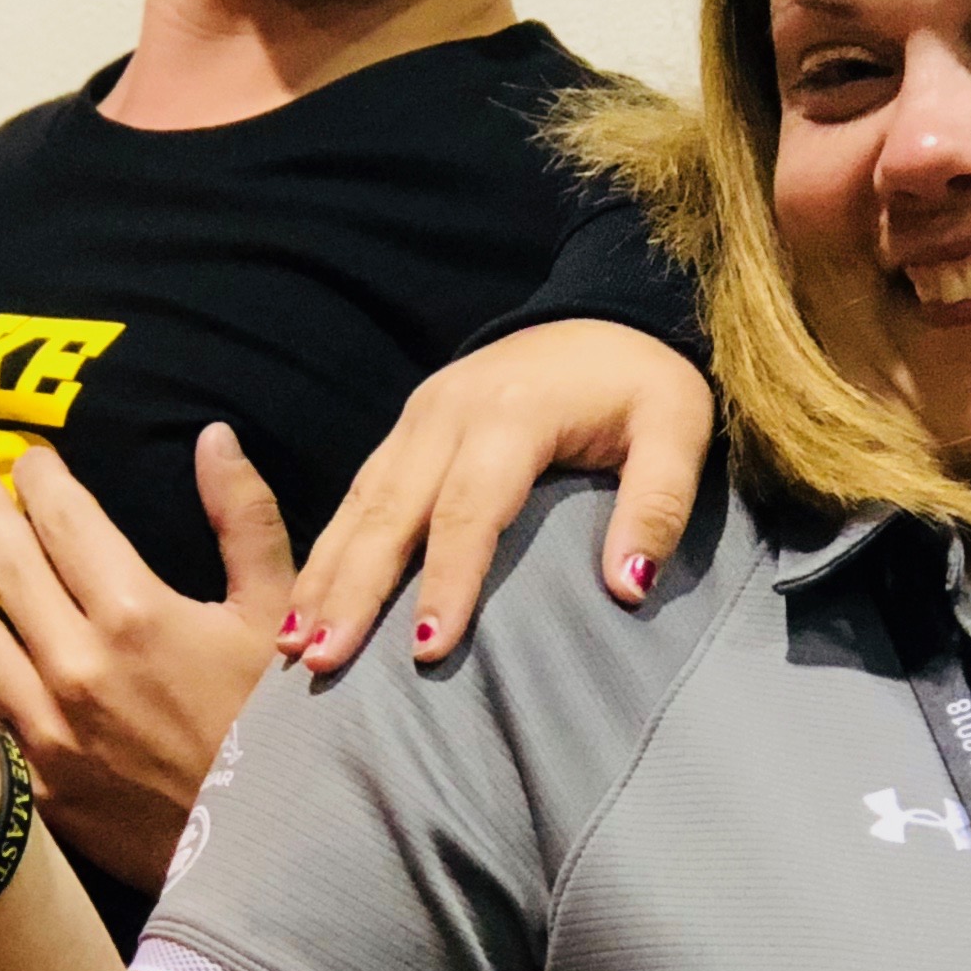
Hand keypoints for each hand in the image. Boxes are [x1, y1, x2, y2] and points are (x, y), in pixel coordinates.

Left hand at [0, 426, 290, 887]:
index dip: (38, 478)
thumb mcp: (278, 615)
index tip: (27, 461)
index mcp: (135, 611)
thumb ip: (244, 519)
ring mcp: (46, 726)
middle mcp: (76, 663)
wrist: (271, 850)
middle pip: (6, 563)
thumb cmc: (279, 728)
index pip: (62, 516)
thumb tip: (213, 437)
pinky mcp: (35, 781)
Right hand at [283, 320, 711, 669]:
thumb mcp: (678, 429)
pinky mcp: (406, 429)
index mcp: (512, 413)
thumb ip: (658, 506)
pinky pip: (358, 494)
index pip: (469, 510)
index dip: (447, 582)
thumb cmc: (644, 382)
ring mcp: (418, 417)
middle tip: (321, 660)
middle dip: (352, 590)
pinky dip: (328, 551)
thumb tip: (627, 588)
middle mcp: (448, 413)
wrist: (608, 310)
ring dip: (323, 576)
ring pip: (360, 504)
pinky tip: (306, 602)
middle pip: (391, 512)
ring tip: (292, 645)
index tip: (425, 651)